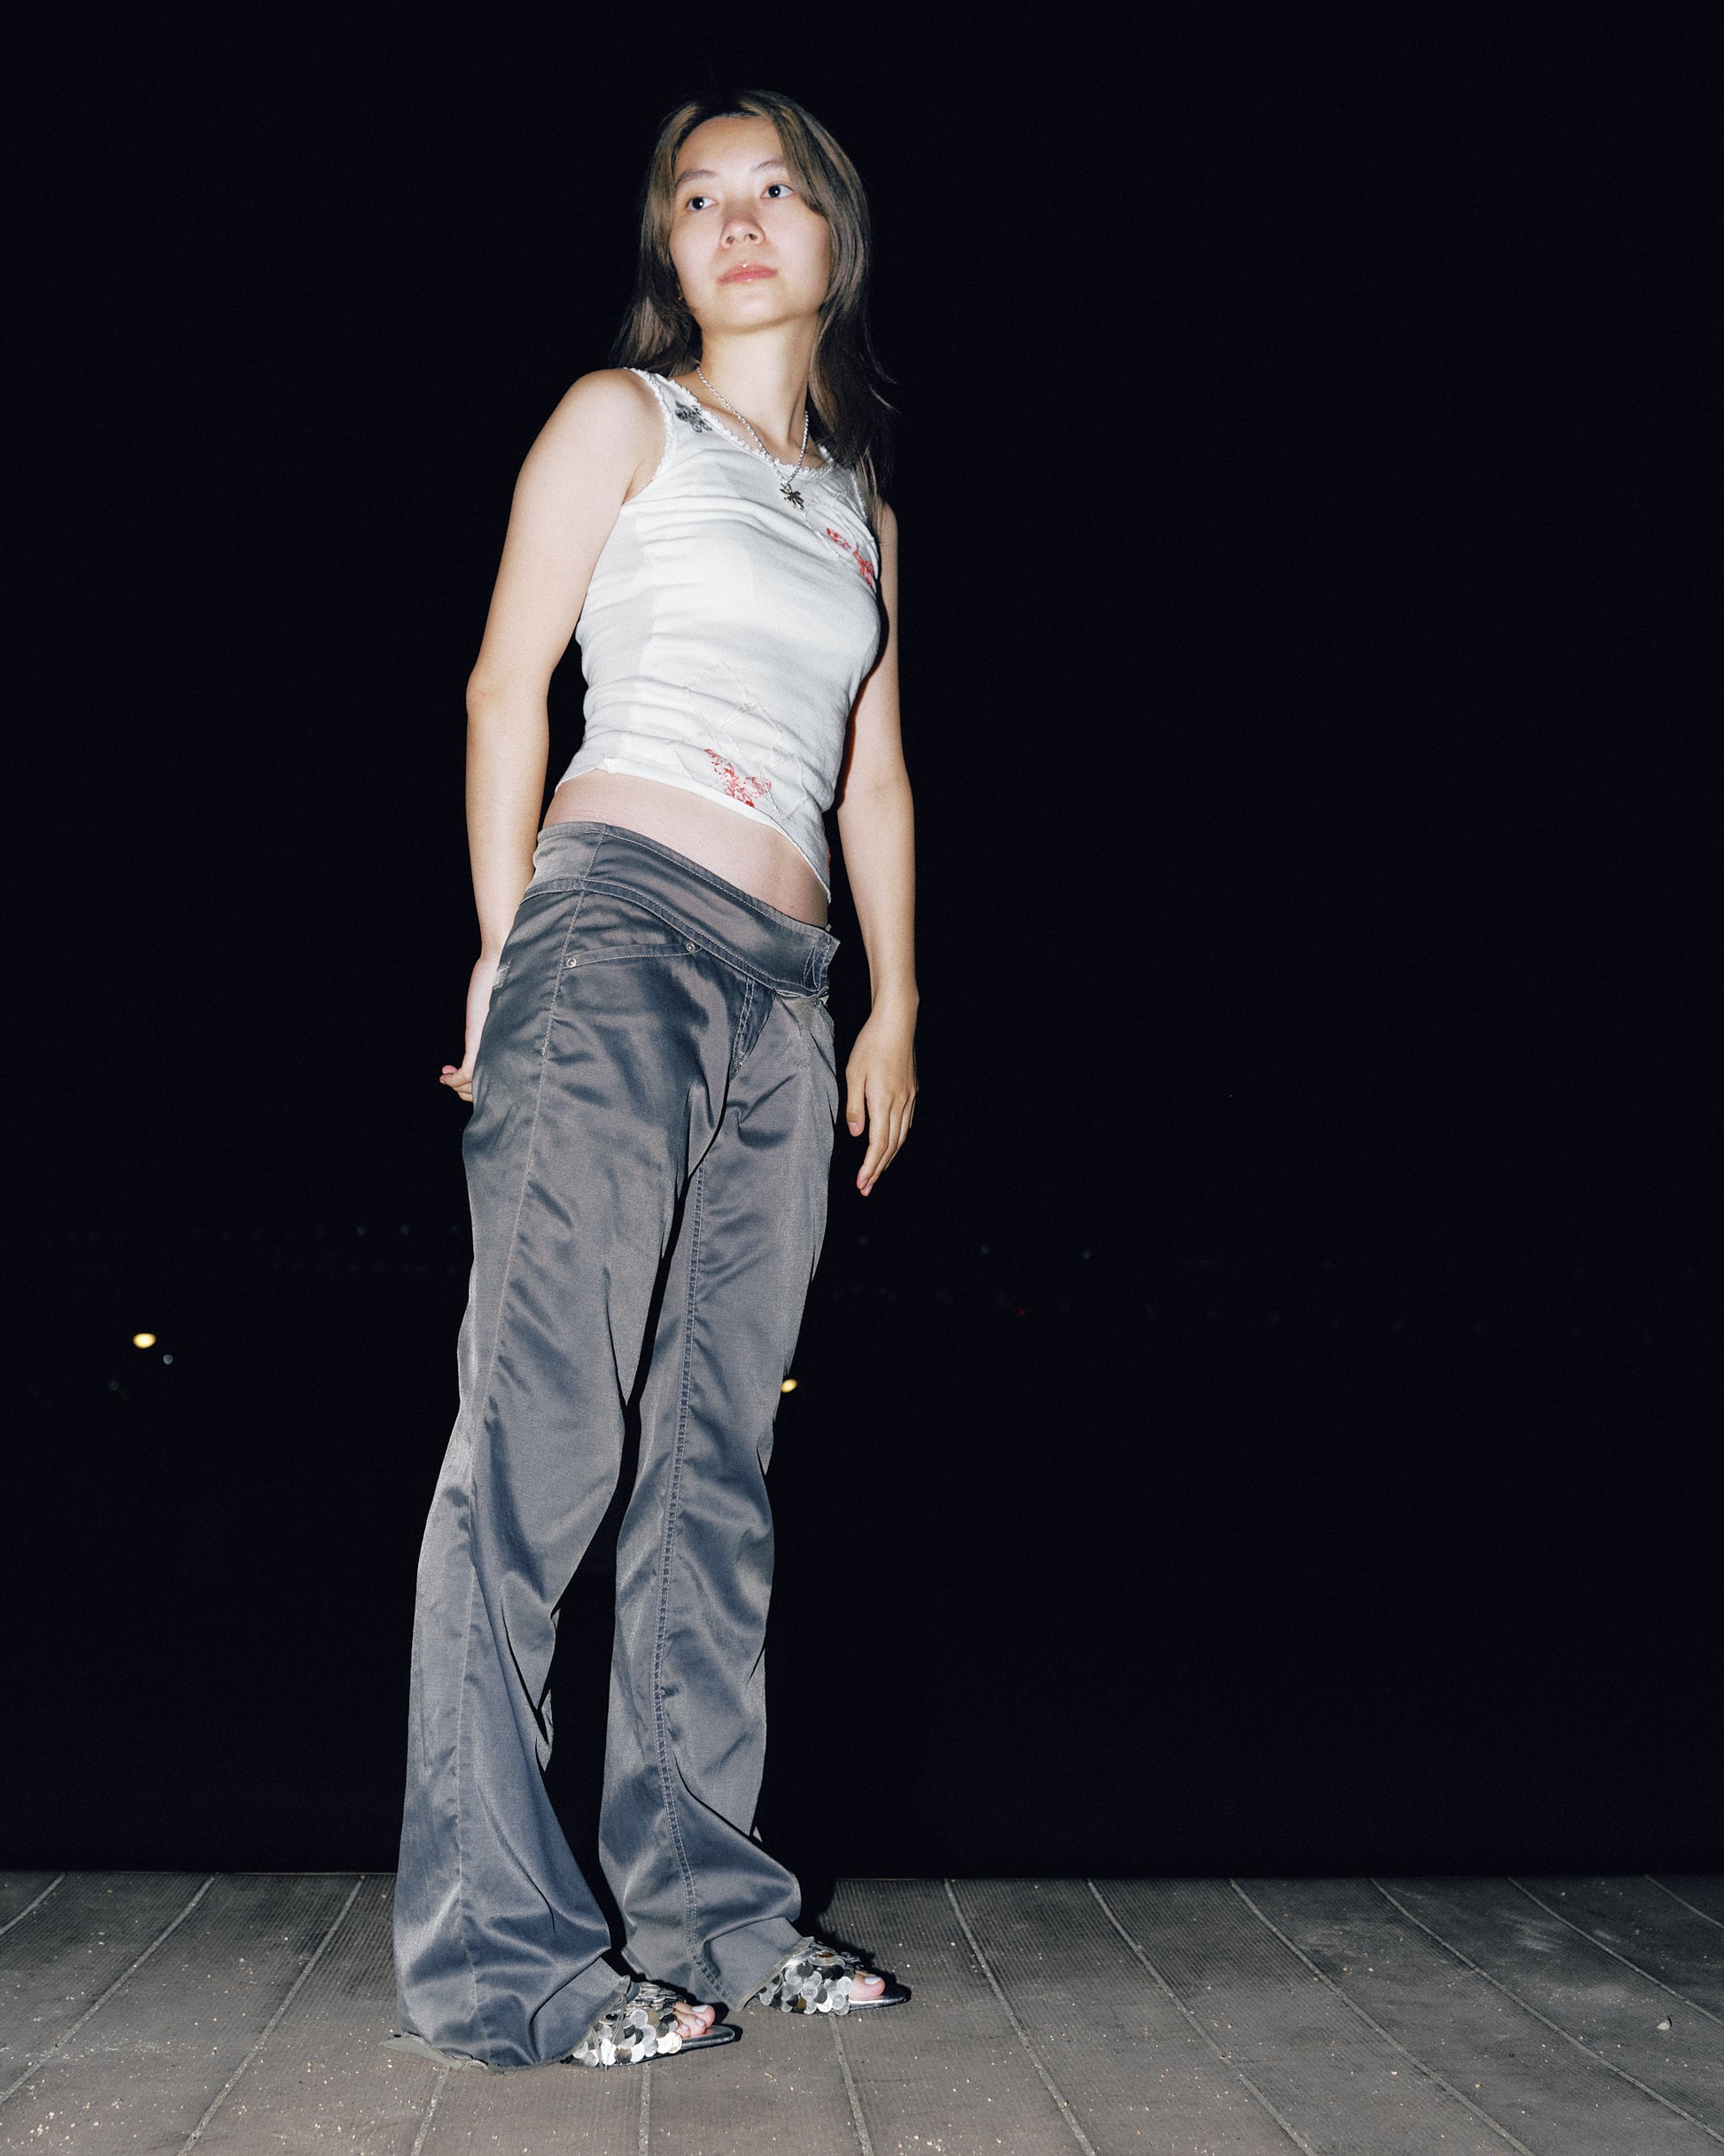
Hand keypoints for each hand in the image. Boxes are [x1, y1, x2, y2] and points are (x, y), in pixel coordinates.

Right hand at [440, 954, 501, 1103]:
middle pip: (489, 1082)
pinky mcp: (480, 1039)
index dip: (482, 1082)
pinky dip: (455, 1080)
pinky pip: (468, 1072)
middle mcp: (503, 1046)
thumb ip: (495, 1016)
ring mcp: (492, 1044)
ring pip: (477, 1081)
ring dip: (460, 1086)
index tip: (462, 1076)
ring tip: (447, 1081)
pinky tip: (445, 1078)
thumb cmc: (506, 976)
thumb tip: (493, 1018)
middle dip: (468, 1088)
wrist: (503, 958)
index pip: (499, 1073)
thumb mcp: (498, 1003)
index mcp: (510, 1041)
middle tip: (452, 1082)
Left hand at [845, 1003, 916, 1195]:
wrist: (896, 1023)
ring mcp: (908, 1098)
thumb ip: (854, 1107)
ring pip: (901, 1137)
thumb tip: (857, 1135)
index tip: (861, 1184)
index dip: (870, 1167)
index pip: (877, 1144)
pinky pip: (906, 1124)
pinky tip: (890, 1145)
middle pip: (891, 1146)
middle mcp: (900, 1104)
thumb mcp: (853, 1074)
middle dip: (878, 1170)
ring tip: (877, 1173)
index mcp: (883, 1101)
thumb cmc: (870, 1045)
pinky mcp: (912, 1092)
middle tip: (866, 1188)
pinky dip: (897, 1140)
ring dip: (888, 1158)